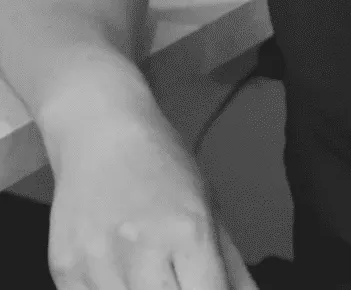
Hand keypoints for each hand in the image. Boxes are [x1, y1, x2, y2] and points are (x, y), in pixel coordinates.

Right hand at [46, 112, 257, 287]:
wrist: (101, 133)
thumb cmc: (164, 167)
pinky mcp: (63, 270)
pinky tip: (118, 277)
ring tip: (149, 274)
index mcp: (189, 230)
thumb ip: (229, 265)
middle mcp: (143, 249)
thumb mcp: (207, 206)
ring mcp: (98, 263)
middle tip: (177, 279)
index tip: (208, 287)